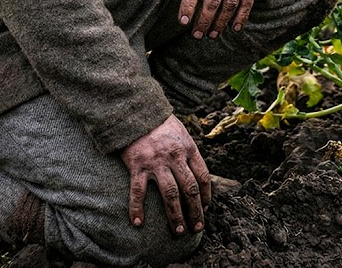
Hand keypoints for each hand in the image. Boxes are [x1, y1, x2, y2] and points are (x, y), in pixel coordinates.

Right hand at [120, 115, 210, 233]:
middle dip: (196, 211)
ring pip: (171, 195)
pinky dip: (137, 208)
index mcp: (189, 148)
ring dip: (175, 216)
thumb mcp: (181, 133)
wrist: (135, 111)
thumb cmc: (159, 123)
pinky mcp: (137, 165)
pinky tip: (138, 223)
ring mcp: (156, 162)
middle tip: (197, 228)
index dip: (207, 196)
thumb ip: (187, 153)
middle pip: (190, 189)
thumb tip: (195, 175)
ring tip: (179, 231)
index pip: (204, 176)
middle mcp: (175, 156)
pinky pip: (138, 192)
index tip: (206, 208)